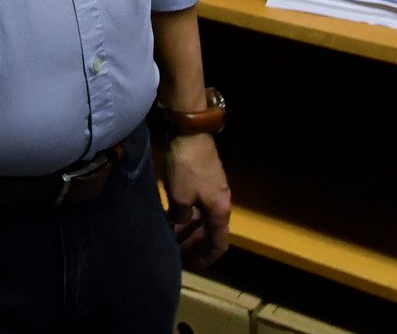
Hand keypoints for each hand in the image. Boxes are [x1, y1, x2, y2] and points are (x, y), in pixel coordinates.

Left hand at [160, 133, 231, 267]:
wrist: (190, 131)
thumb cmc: (186, 167)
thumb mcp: (179, 197)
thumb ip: (180, 216)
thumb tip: (179, 220)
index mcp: (220, 210)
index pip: (219, 243)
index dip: (206, 257)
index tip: (193, 265)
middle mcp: (223, 201)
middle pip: (212, 231)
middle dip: (195, 244)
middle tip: (178, 252)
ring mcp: (215, 188)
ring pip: (205, 217)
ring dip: (191, 228)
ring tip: (174, 235)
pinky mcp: (207, 177)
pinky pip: (201, 205)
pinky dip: (190, 214)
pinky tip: (174, 214)